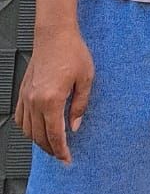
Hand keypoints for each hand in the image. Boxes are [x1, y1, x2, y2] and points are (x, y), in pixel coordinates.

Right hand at [16, 24, 93, 162]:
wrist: (55, 34)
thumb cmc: (71, 51)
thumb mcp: (85, 78)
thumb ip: (79, 105)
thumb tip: (74, 126)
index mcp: (51, 100)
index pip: (54, 135)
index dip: (61, 150)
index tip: (66, 159)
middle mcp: (35, 101)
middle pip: (39, 136)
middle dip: (51, 149)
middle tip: (61, 154)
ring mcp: (26, 97)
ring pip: (28, 130)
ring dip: (38, 141)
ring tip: (51, 144)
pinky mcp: (23, 92)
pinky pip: (20, 118)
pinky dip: (27, 128)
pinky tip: (35, 129)